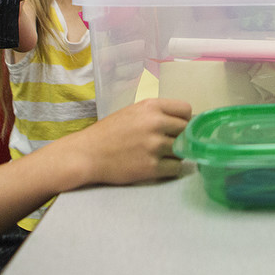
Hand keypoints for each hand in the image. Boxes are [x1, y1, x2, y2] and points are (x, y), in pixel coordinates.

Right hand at [77, 98, 192, 184]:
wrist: (87, 154)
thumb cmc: (109, 132)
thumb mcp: (133, 111)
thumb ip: (157, 114)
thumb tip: (183, 122)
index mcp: (151, 106)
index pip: (186, 110)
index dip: (184, 120)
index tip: (177, 127)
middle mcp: (155, 123)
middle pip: (186, 130)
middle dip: (180, 137)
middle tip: (167, 143)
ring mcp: (154, 146)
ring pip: (183, 150)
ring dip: (175, 154)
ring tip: (159, 155)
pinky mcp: (151, 167)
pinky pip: (176, 168)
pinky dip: (170, 169)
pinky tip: (157, 166)